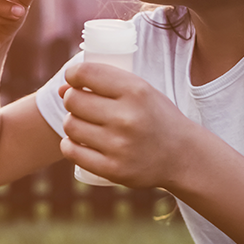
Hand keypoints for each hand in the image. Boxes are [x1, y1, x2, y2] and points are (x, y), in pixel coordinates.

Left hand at [58, 62, 204, 188]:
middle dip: (72, 100)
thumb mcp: (141, 91)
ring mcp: (119, 146)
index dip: (73, 75)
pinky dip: (69, 145)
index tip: (74, 80)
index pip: (85, 73)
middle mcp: (127, 118)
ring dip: (72, 123)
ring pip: (70, 125)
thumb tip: (61, 89)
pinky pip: (71, 151)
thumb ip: (105, 84)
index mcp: (136, 91)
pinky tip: (78, 142)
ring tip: (85, 124)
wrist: (182, 155)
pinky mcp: (113, 169)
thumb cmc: (156, 116)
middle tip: (83, 105)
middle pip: (73, 100)